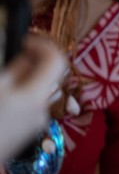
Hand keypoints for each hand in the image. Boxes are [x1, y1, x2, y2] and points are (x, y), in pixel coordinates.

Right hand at [0, 33, 67, 158]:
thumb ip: (15, 70)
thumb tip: (28, 59)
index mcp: (37, 95)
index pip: (58, 61)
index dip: (44, 45)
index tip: (25, 41)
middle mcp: (44, 109)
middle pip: (50, 77)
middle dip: (34, 62)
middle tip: (14, 56)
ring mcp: (37, 123)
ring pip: (40, 91)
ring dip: (27, 78)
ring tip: (5, 79)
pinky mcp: (28, 133)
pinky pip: (31, 106)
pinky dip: (22, 94)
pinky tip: (3, 98)